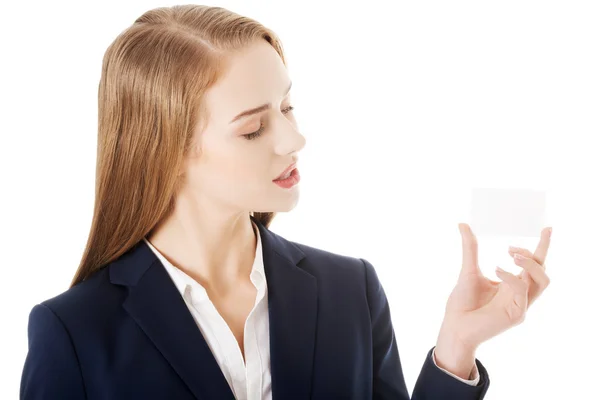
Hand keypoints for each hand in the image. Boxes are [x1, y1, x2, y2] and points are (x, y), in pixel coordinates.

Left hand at [434, 224, 551, 377]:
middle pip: (543, 270)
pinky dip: (511, 277)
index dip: (543, 246)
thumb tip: (463, 224)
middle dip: (537, 252)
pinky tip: (496, 270)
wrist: (454, 326)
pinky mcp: (517, 314)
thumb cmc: (461, 302)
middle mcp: (519, 293)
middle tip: (511, 248)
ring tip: (512, 254)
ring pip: (543, 280)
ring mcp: (521, 304)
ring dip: (531, 264)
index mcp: (511, 283)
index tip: (547, 228)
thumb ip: (470, 248)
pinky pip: (523, 291)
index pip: (533, 263)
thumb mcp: (468, 269)